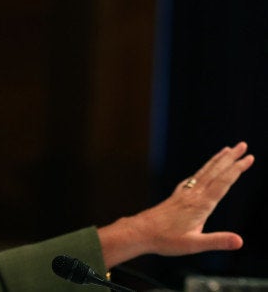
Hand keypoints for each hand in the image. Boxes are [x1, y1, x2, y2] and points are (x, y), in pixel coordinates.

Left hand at [98, 141, 253, 267]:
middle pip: (215, 172)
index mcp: (201, 205)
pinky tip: (203, 171)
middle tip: (243, 145)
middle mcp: (193, 195)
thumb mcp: (194, 245)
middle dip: (230, 158)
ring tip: (227, 150)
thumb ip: (217, 241)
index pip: (223, 183)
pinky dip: (203, 171)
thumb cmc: (165, 240)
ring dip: (217, 161)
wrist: (140, 232)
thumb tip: (240, 241)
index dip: (237, 170)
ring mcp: (184, 194)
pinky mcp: (176, 197)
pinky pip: (193, 179)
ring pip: (204, 173)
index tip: (249, 157)